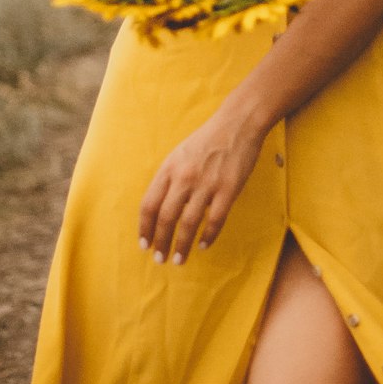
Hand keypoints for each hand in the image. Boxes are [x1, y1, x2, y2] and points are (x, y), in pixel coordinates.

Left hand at [138, 107, 264, 263]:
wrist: (237, 123)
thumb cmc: (207, 140)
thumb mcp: (179, 154)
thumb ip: (169, 179)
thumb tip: (159, 209)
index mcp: (169, 168)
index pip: (149, 204)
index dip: (145, 228)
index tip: (145, 244)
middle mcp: (184, 177)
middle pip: (166, 218)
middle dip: (161, 242)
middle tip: (160, 259)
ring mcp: (206, 183)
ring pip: (188, 223)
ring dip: (181, 246)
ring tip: (179, 260)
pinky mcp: (228, 189)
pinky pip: (214, 220)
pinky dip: (207, 237)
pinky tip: (203, 245)